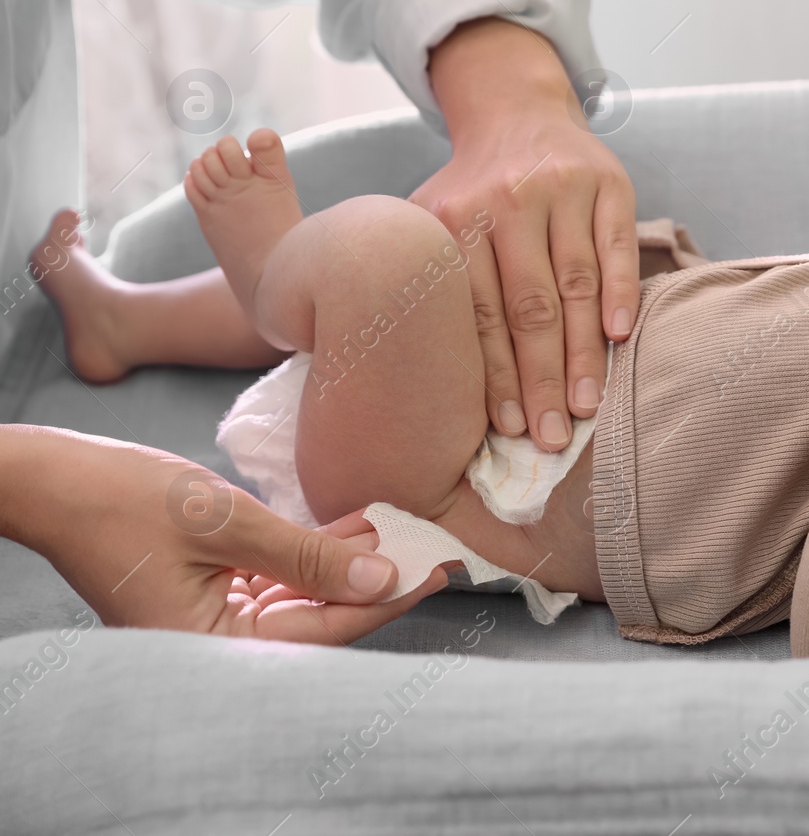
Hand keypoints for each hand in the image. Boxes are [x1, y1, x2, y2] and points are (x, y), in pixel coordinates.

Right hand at [5, 427, 445, 643]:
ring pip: (301, 595)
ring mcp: (211, 614)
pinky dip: (313, 554)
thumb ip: (309, 556)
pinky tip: (355, 529)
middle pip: (317, 617)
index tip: (435, 571)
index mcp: (211, 647)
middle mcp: (213, 643)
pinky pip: (276, 577)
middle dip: (374, 583)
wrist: (55, 479)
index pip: (323, 630)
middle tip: (432, 550)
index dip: (384, 600)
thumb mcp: (229, 524)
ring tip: (402, 532)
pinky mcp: (210, 585)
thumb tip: (382, 581)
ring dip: (347, 564)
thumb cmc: (125, 500)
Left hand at [417, 17, 638, 450]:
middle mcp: (506, 201)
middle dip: (542, 381)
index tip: (508, 431)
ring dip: (583, 353)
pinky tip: (619, 339)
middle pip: (529, 308)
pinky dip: (620, 294)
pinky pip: (616, 247)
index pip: (478, 314)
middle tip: (551, 440)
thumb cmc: (469, 193)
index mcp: (454, 219)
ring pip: (576, 284)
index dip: (494, 376)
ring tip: (587, 409)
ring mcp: (560, 189)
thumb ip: (412, 283)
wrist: (516, 112)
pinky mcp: (608, 183)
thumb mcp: (423, 220)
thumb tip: (380, 376)